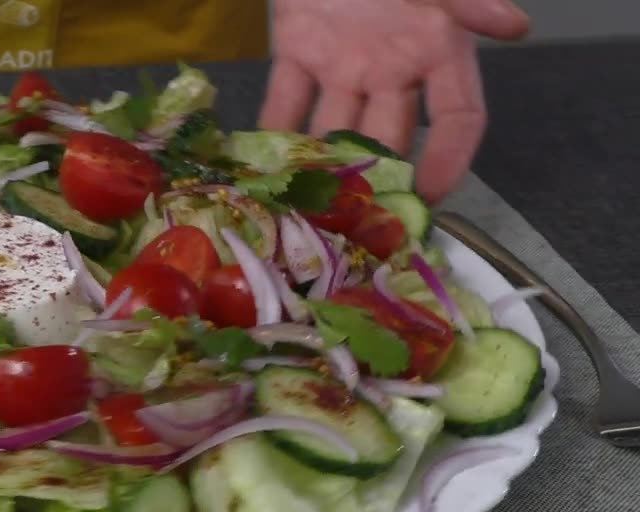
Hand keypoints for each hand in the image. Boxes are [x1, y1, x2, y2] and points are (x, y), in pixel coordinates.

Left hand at [260, 0, 530, 202]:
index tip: (431, 194)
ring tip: (307, 205)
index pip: (458, 113)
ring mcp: (346, 61)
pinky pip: (287, 99)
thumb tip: (516, 26)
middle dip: (379, 176)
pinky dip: (272, 130)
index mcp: (438, 44)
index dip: (451, 155)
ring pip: (337, 124)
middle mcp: (394, 64)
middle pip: (392, 132)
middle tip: (360, 223)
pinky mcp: (299, 50)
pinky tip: (258, 164)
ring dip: (323, 163)